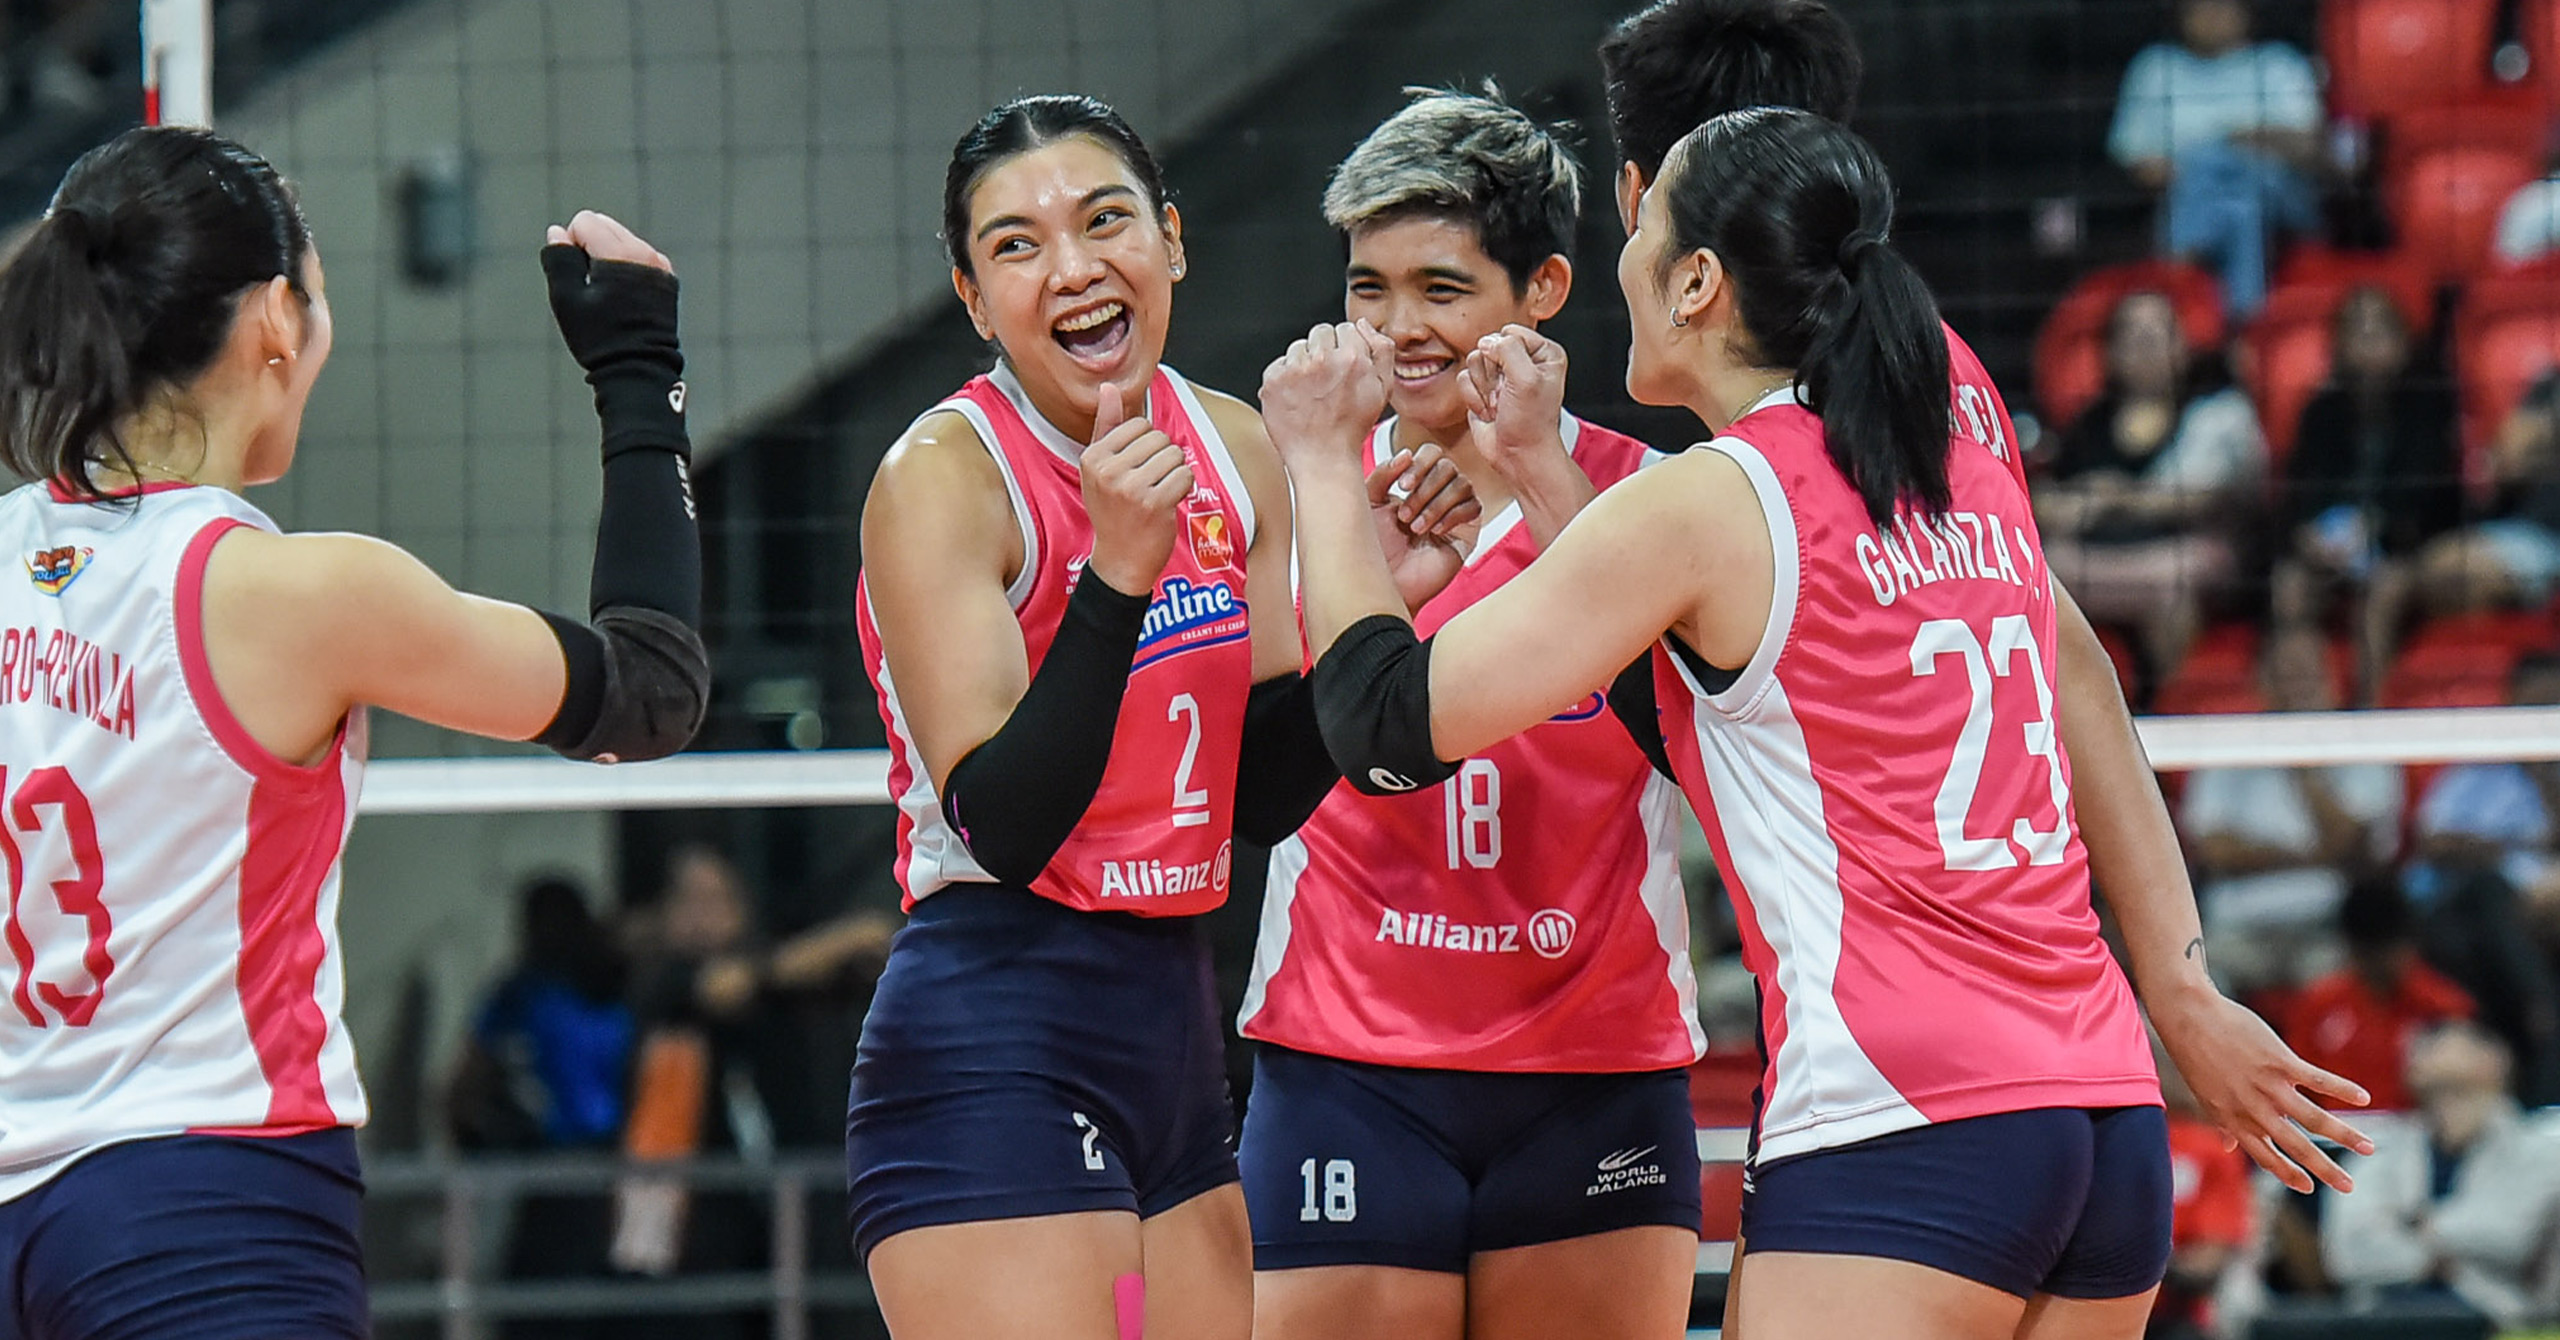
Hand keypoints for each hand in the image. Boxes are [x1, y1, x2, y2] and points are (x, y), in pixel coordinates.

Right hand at [540, 210, 683, 459]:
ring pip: (621, 240)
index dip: (570, 246)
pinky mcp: (667, 280)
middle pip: (604, 225)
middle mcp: (646, 253)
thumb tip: (558, 232)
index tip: (576, 279)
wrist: (639, 370)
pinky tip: (622, 298)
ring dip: (607, 258)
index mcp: (621, 253)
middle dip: (589, 247)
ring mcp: (660, 266)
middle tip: (590, 288)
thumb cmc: (599, 338)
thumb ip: (559, 260)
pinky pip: (638, 258)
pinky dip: (625, 269)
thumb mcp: (567, 300)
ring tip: (607, 296)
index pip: (585, 222)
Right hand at [1079, 381, 1191, 595]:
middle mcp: (1107, 470)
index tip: (1135, 471)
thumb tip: (1109, 387)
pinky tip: (1168, 503)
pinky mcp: (1155, 503)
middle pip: (1159, 438)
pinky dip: (1184, 488)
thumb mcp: (1099, 469)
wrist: (1120, 560)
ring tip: (1158, 494)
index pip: (1139, 425)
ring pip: (1175, 455)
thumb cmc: (1112, 512)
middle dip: (1163, 459)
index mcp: (1092, 457)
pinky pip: (1185, 475)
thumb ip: (1106, 426)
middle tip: (1148, 486)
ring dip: (1174, 474)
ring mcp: (1130, 487)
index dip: (1146, 446)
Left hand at [1260, 320, 1392, 476]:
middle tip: (1327, 380)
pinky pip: (1278, 364)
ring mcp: (1294, 370)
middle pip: (1321, 332)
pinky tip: (1297, 397)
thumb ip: (1382, 350)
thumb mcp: (1383, 388)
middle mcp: (1322, 360)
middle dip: (1325, 351)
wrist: (1323, 460)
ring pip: (1299, 347)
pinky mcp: (1273, 382)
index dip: (1346, 347)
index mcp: (1352, 358)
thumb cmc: (1353, 428)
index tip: (1343, 367)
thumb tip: (1362, 324)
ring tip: (1312, 391)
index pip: (1346, 328)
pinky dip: (1285, 378)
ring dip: (1304, 363)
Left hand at [1369, 443, 1474, 609]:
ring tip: (1416, 527)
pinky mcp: (1467, 532)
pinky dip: (1452, 515)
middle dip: (1425, 488)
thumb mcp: (1369, 503)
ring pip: (1462, 484)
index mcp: (1415, 482)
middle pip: (1448, 466)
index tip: (1402, 485)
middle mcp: (1437, 493)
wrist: (1383, 584)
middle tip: (1405, 516)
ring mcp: (1454, 511)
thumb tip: (1406, 453)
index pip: (1431, 453)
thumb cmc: (1373, 547)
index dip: (1420, 463)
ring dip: (1436, 504)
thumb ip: (1382, 474)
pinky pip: (1473, 508)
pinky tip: (1435, 532)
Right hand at [1458, 325, 1569, 480]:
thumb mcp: (1527, 378)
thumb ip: (1508, 349)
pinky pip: (1463, 379)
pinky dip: (1474, 399)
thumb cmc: (1531, 422)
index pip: (1510, 333)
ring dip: (1483, 388)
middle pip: (1488, 346)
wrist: (1519, 456)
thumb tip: (1486, 342)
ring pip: (1473, 361)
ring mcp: (1501, 375)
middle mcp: (1522, 360)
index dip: (1506, 355)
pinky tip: (1490, 412)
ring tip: (1499, 404)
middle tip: (1506, 395)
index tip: (1517, 378)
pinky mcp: (1482, 389)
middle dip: (1492, 374)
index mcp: (1543, 353)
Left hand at [2153, 987, 2373, 1193]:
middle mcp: (2254, 1109)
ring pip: (2314, 1118)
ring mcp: (2268, 1085)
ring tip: (2370, 1147)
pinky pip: (2318, 1079)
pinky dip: (2343, 1089)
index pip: (2265, 1156)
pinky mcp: (2280, 1061)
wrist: (2189, 1018)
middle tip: (2350, 1187)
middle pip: (2296, 1145)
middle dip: (2325, 1169)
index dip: (2287, 1174)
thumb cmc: (2197, 1056)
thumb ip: (2223, 1124)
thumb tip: (2229, 1147)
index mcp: (2235, 1120)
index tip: (2309, 1188)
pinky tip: (2364, 1098)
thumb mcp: (2205, 1097)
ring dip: (2345, 1135)